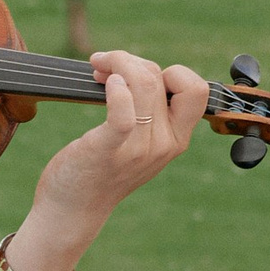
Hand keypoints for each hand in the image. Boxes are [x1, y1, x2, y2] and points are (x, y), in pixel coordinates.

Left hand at [18, 52, 206, 270]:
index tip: (140, 75)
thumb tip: (137, 68)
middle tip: (102, 65)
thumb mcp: (138, 143)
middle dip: (130, 61)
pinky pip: (123, 113)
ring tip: (97, 68)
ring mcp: (138, 149)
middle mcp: (163, 144)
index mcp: (175, 140)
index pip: (196, 90)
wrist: (73, 210)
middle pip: (160, 78)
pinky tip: (103, 82)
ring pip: (142, 84)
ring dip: (117, 64)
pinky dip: (116, 90)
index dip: (173, 71)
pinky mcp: (108, 150)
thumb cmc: (100, 169)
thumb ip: (149, 114)